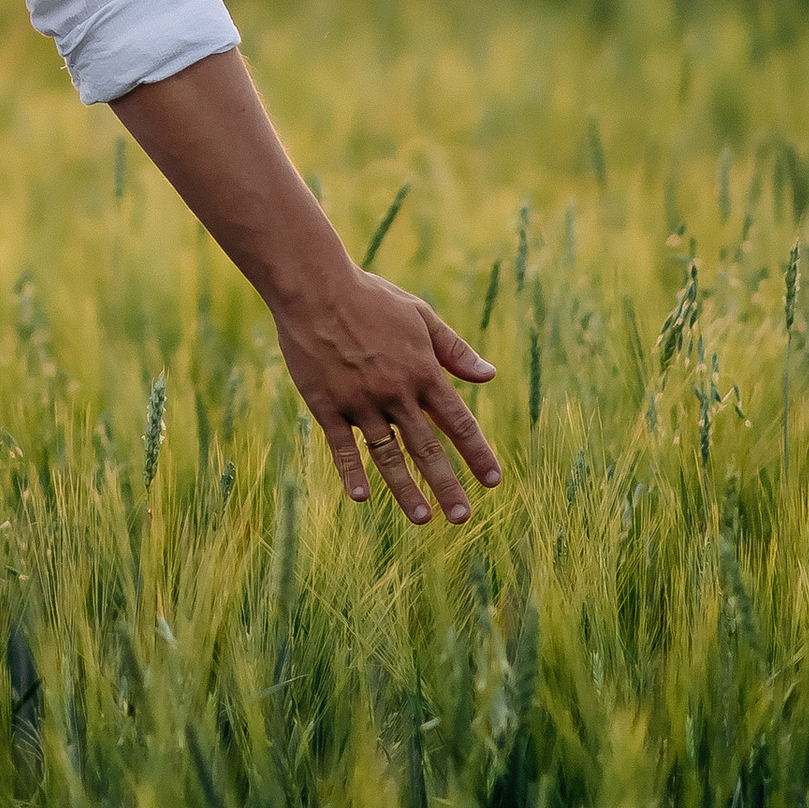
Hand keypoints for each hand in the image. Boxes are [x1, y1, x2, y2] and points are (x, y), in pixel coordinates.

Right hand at [269, 253, 500, 525]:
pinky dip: (351, 472)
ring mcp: (360, 402)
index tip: (493, 481)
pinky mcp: (327, 405)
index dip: (477, 453)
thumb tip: (490, 375)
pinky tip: (362, 497)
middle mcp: (395, 393)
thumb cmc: (371, 298)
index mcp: (422, 372)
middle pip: (427, 448)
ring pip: (387, 455)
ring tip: (422, 519)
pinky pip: (341, 446)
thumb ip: (454, 350)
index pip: (458, 422)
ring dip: (405, 490)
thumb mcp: (420, 317)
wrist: (315, 288)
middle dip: (447, 485)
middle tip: (463, 517)